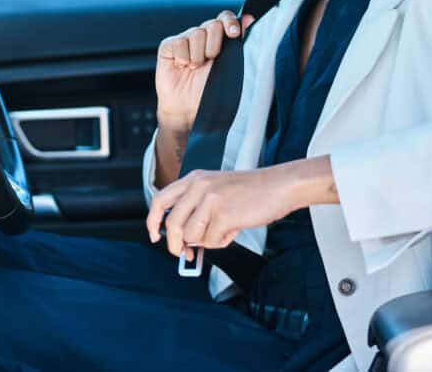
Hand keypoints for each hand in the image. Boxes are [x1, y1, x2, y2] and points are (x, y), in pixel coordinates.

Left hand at [145, 167, 296, 260]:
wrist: (279, 186)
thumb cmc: (251, 191)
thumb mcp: (216, 188)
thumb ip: (196, 207)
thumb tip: (182, 240)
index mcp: (194, 179)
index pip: (160, 200)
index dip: (153, 221)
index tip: (155, 236)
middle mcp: (198, 187)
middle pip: (172, 224)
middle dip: (176, 244)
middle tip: (185, 253)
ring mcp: (210, 201)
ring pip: (191, 236)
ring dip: (206, 241)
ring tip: (223, 230)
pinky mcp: (223, 216)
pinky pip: (211, 242)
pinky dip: (221, 242)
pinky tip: (233, 230)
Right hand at [154, 10, 254, 133]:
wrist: (188, 110)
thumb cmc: (210, 91)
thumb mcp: (230, 67)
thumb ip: (239, 43)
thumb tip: (250, 19)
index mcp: (219, 39)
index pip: (225, 18)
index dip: (230, 22)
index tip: (234, 33)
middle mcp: (202, 36)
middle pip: (213, 24)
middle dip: (215, 44)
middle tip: (211, 61)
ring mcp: (185, 40)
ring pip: (196, 33)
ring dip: (198, 55)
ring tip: (194, 68)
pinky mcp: (169, 46)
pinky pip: (179, 42)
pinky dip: (183, 57)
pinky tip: (181, 67)